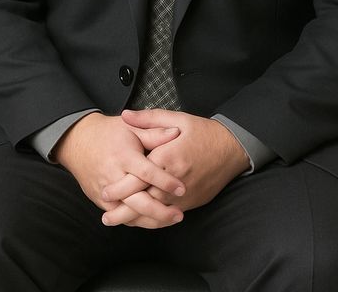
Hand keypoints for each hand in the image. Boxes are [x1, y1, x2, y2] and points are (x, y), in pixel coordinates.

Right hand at [53, 112, 185, 227]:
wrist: (78, 141)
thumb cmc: (109, 133)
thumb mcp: (131, 127)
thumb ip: (154, 133)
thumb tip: (176, 133)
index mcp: (123, 156)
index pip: (146, 172)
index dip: (165, 181)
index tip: (182, 187)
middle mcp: (113, 176)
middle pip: (137, 201)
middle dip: (160, 211)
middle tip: (179, 214)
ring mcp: (104, 191)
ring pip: (129, 213)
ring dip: (151, 220)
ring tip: (171, 220)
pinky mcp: (99, 201)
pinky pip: (120, 216)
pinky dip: (137, 220)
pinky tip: (153, 221)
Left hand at [101, 109, 249, 225]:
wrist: (232, 148)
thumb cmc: (203, 132)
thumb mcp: (177, 118)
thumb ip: (149, 119)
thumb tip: (126, 116)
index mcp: (168, 157)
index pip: (140, 177)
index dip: (120, 187)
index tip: (105, 191)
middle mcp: (175, 179)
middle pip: (144, 199)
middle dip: (123, 210)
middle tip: (106, 216)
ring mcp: (184, 193)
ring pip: (156, 212)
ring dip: (136, 219)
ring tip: (118, 222)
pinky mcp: (191, 201)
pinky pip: (169, 215)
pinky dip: (154, 220)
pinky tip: (142, 221)